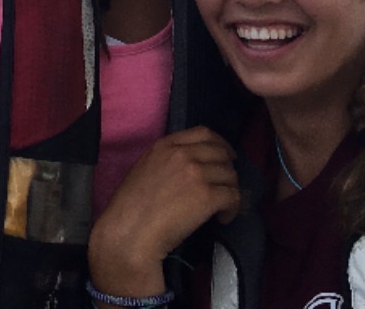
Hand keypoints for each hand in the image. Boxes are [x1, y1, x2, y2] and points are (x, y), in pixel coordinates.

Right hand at [87, 127, 239, 296]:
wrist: (131, 231)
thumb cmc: (131, 206)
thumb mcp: (145, 168)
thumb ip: (168, 159)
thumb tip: (192, 166)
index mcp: (165, 145)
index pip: (204, 133)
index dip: (220, 144)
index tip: (225, 157)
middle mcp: (183, 154)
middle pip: (222, 153)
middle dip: (228, 169)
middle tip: (225, 186)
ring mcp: (197, 173)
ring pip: (230, 175)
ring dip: (230, 191)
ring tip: (221, 207)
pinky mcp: (207, 196)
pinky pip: (233, 196)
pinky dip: (232, 208)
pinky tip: (222, 218)